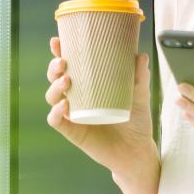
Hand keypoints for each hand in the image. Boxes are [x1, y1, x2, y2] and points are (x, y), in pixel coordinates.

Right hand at [44, 36, 158, 180]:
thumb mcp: (139, 94)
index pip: (70, 65)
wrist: (137, 151)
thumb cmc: (136, 120)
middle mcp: (77, 97)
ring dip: (54, 86)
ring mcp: (72, 115)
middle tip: (63, 61)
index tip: (57, 41)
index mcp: (88, 84)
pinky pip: (56, 121)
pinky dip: (56, 112)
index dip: (60, 52)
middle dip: (53, 67)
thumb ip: (139, 76)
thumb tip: (141, 55)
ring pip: (52, 97)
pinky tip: (64, 105)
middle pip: (55, 78)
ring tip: (67, 80)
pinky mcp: (73, 132)